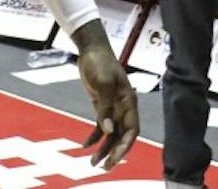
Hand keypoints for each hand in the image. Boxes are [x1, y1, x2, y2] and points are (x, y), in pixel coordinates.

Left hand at [76, 35, 139, 169]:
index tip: (116, 157)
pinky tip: (85, 146)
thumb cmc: (100, 62)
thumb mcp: (102, 83)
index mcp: (129, 103)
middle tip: (105, 168)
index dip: (125, 145)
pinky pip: (100, 126)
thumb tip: (108, 130)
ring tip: (93, 164)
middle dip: (114, 153)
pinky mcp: (102, 106)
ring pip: (111, 134)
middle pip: (122, 136)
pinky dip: (94, 137)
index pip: (132, 130)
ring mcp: (113, 108)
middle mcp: (123, 108)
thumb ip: (105, 107)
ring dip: (104, 149)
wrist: (91, 49)